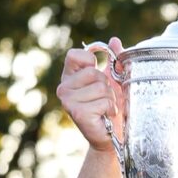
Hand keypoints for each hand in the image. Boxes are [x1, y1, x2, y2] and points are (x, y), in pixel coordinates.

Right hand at [56, 37, 125, 151]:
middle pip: (93, 73)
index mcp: (69, 76)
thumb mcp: (113, 81)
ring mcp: (68, 101)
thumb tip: (114, 40)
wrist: (111, 137)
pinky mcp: (77, 112)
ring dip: (110, 99)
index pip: (75, 55)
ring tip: (105, 109)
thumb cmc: (110, 108)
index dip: (90, 62)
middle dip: (107, 86)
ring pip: (100, 87)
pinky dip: (110, 109)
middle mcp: (64, 88)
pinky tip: (104, 117)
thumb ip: (114, 60)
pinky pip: (103, 101)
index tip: (96, 74)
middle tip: (104, 98)